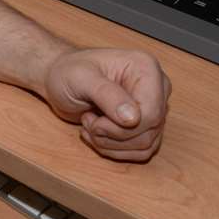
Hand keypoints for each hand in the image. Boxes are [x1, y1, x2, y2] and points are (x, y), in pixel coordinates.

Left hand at [41, 48, 169, 161]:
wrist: (61, 78)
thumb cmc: (68, 72)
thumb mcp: (80, 78)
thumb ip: (107, 94)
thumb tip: (133, 118)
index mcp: (145, 68)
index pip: (151, 113)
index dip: (122, 128)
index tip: (94, 121)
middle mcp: (156, 86)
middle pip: (149, 131)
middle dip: (112, 135)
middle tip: (87, 120)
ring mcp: (154, 106)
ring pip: (145, 144)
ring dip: (110, 143)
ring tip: (89, 124)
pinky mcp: (146, 124)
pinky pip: (140, 150)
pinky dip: (114, 149)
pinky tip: (96, 133)